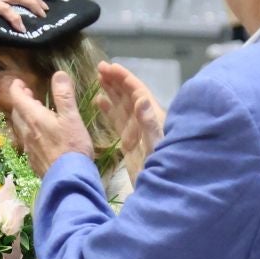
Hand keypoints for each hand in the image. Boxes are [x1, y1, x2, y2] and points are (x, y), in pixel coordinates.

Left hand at [6, 71, 92, 173]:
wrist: (68, 179)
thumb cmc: (71, 146)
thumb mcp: (71, 117)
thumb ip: (64, 95)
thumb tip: (58, 74)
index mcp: (33, 118)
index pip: (16, 97)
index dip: (16, 87)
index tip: (21, 82)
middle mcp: (26, 131)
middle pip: (17, 111)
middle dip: (22, 101)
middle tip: (31, 95)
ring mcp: (28, 147)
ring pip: (21, 127)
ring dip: (26, 116)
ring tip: (38, 113)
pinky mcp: (33, 159)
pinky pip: (27, 140)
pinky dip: (31, 131)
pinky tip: (42, 135)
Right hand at [97, 61, 165, 176]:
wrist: (161, 191)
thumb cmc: (162, 166)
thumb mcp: (155, 144)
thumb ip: (150, 122)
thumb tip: (142, 98)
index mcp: (152, 118)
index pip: (137, 92)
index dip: (124, 78)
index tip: (109, 67)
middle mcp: (144, 121)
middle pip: (128, 95)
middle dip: (116, 81)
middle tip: (99, 69)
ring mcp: (136, 132)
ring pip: (122, 106)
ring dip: (111, 92)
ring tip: (98, 80)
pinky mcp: (129, 143)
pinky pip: (117, 121)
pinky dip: (108, 110)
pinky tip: (98, 102)